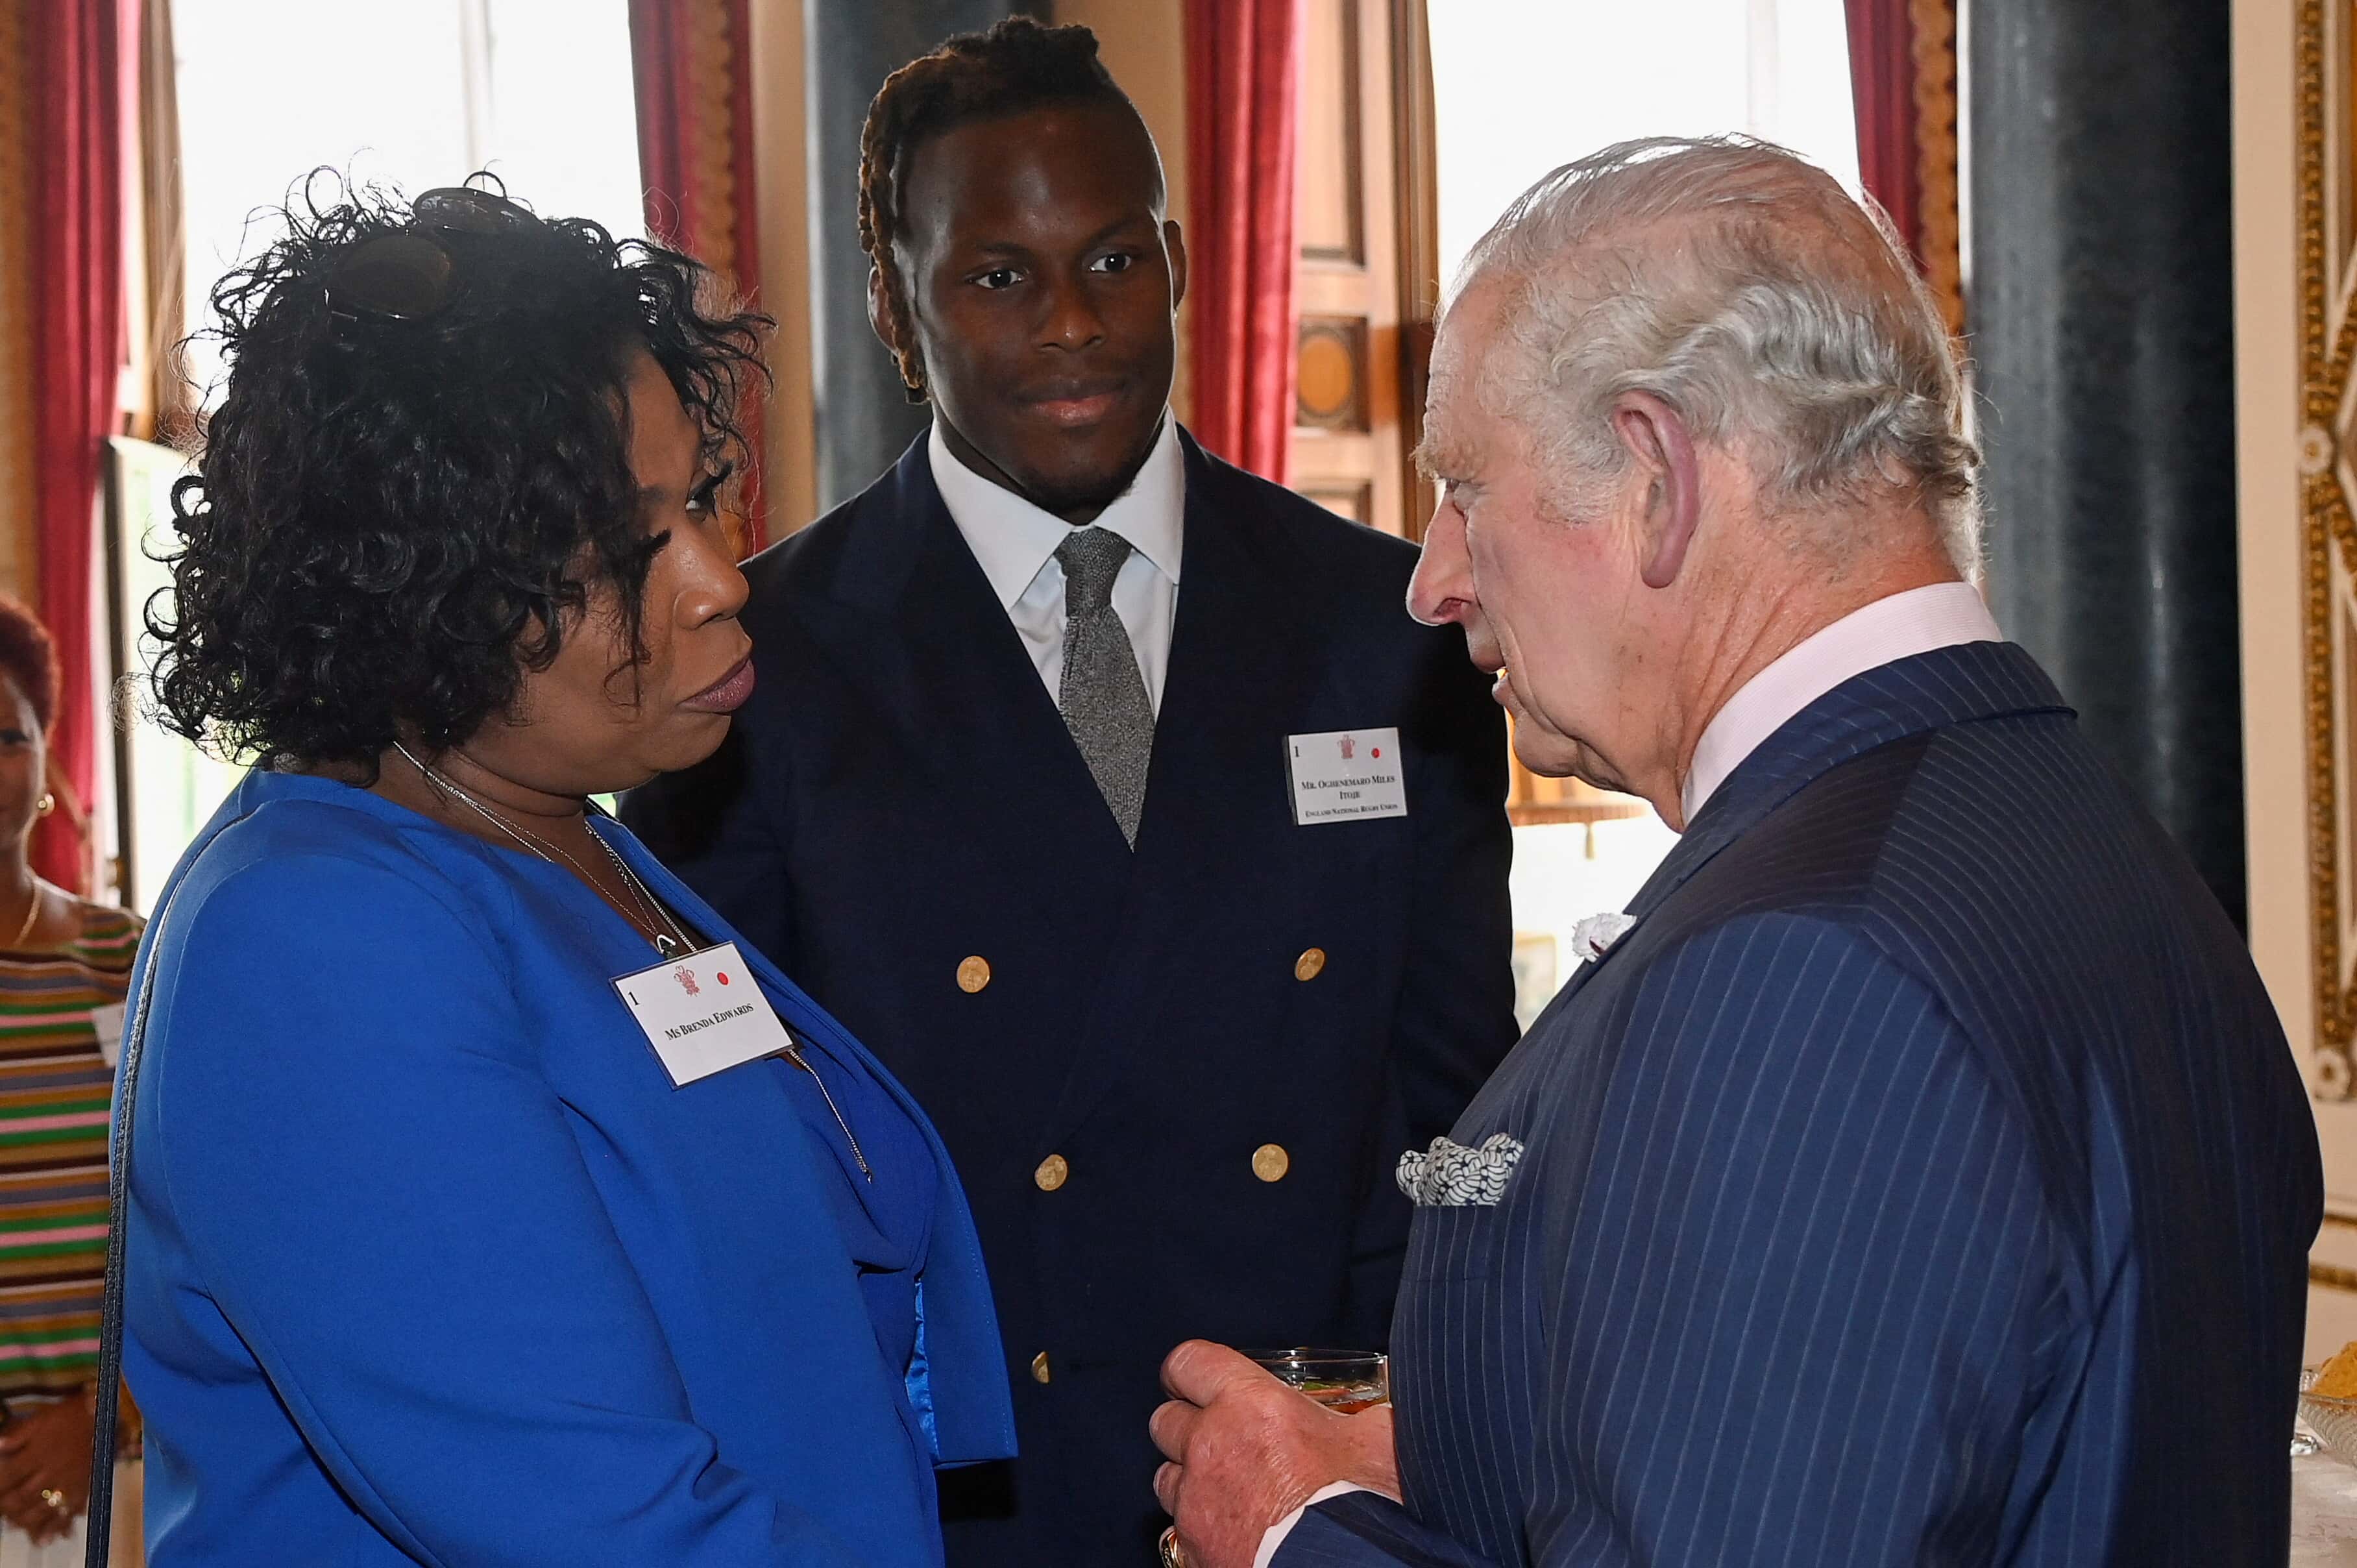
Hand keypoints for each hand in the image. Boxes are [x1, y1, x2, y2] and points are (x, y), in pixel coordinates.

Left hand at [0, 1396, 91, 1543]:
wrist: (100, 1416)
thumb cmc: (66, 1417)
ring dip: (25, 1521)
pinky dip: (56, 1528)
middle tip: (2, 1508)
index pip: (9, 1476)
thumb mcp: (39, 1420)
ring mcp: (67, 1482)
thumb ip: (17, 1436)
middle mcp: (51, 1470)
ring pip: (41, 1509)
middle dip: (6, 1507)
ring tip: (15, 1524)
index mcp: (37, 1453)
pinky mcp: (82, 1488)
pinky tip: (45, 1538)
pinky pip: (67, 1512)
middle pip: (22, 1497)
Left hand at [1151, 1341, 1400, 1567]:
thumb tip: (1389, 1406)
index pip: (1188, 1362)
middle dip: (1187, 1425)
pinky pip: (1179, 1528)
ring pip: (1166, 1477)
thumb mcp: (1380, 1440)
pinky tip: (1230, 1529)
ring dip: (1189, 1478)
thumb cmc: (1360, 1504)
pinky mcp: (1192, 1547)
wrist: (1340, 1566)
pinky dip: (1198, 1527)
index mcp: (1250, 1404)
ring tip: (1225, 1488)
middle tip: (1218, 1436)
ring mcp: (1196, 1501)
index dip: (1190, 1370)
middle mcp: (1210, 1445)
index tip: (1198, 1378)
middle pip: (1165, 1419)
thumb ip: (1368, 1415)